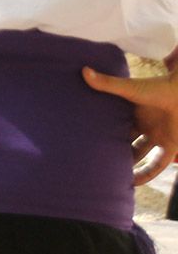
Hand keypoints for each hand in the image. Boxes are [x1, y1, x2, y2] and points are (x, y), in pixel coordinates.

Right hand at [81, 68, 177, 185]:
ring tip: (110, 175)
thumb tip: (84, 70)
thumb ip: (108, 83)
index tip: (88, 140)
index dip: (105, 133)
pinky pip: (158, 164)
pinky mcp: (171, 145)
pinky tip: (133, 183)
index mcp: (135, 113)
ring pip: (141, 155)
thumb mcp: (130, 89)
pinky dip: (147, 173)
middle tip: (96, 160)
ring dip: (129, 165)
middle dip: (114, 151)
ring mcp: (159, 136)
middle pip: (128, 142)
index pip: (117, 126)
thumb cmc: (159, 86)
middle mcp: (146, 126)